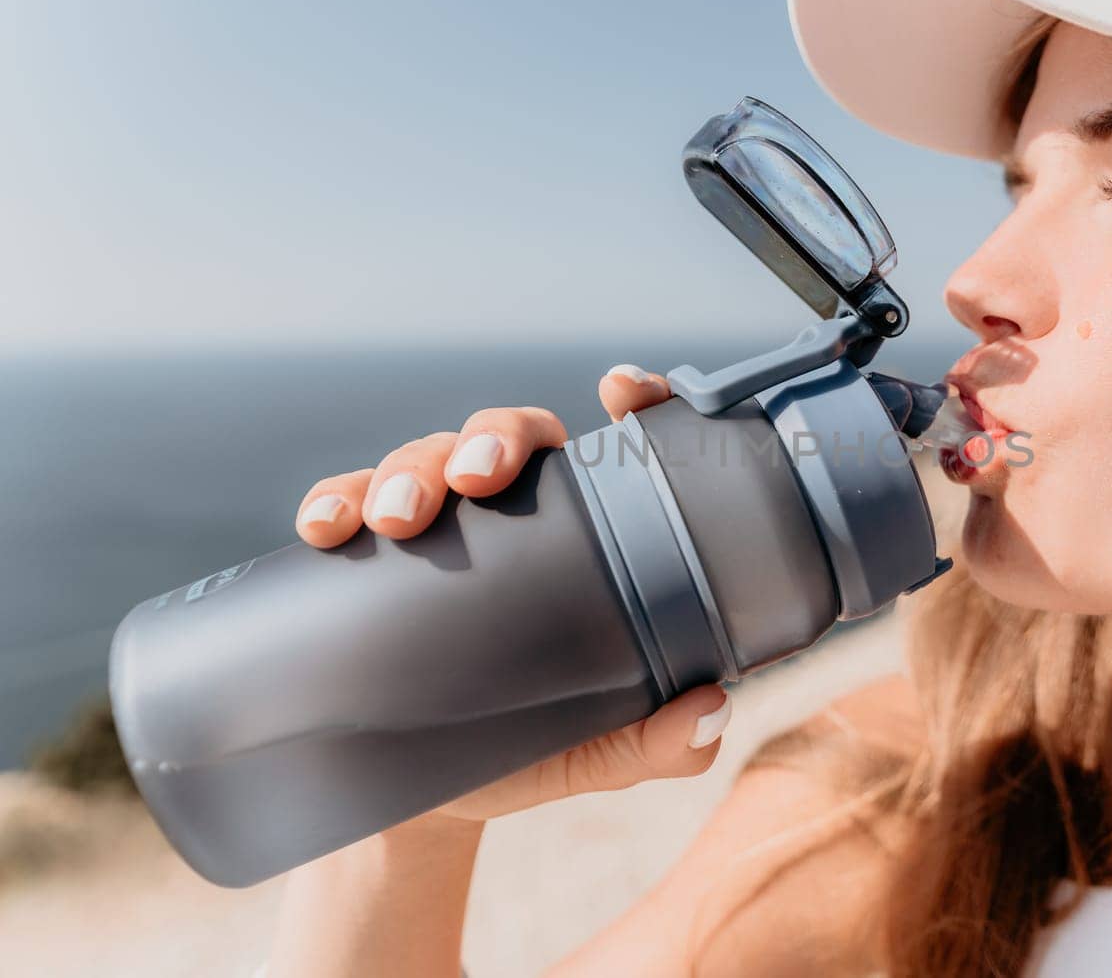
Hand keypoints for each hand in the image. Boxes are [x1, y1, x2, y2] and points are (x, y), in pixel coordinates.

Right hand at [289, 363, 731, 826]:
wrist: (434, 799)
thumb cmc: (536, 749)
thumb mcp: (603, 750)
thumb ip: (664, 741)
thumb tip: (708, 709)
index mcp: (588, 534)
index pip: (616, 448)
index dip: (631, 402)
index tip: (619, 390)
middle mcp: (512, 514)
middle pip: (510, 435)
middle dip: (491, 437)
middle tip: (475, 477)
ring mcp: (437, 528)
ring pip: (426, 456)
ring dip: (408, 470)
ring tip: (396, 518)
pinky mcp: (364, 557)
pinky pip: (344, 502)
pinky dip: (333, 500)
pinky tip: (326, 528)